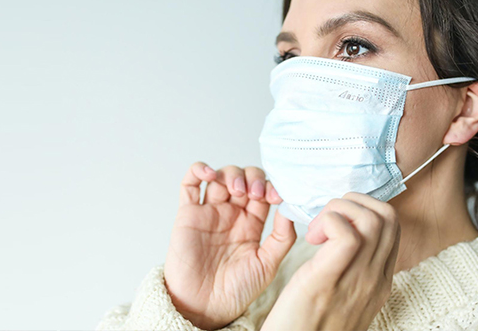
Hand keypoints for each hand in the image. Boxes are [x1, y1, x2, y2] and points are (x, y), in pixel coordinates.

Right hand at [164, 162, 295, 329]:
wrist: (206, 307)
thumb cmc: (236, 290)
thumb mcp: (268, 264)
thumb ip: (282, 237)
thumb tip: (289, 208)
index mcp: (252, 223)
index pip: (264, 191)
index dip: (270, 187)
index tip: (275, 196)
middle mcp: (232, 214)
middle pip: (244, 177)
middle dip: (252, 178)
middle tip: (255, 192)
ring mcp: (210, 211)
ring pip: (221, 176)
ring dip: (231, 173)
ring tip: (237, 189)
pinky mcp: (188, 214)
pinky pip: (190, 184)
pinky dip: (198, 170)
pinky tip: (210, 174)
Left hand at [260, 192, 400, 330]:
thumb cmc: (308, 325)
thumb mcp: (343, 297)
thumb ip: (352, 270)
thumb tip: (344, 237)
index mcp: (379, 282)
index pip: (392, 228)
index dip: (365, 210)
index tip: (338, 219)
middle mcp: (375, 279)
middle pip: (388, 216)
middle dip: (355, 202)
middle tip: (327, 219)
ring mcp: (357, 281)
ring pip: (372, 219)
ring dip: (340, 209)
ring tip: (318, 228)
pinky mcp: (328, 280)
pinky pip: (346, 234)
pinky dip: (329, 221)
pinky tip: (312, 237)